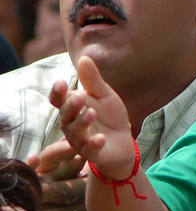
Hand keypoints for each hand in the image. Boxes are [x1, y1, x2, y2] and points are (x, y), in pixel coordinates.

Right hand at [44, 57, 134, 181]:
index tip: (62, 82)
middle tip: (80, 97)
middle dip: (71, 106)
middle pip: (65, 115)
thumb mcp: (104, 95)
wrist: (123, 141)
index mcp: (71, 108)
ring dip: (82, 123)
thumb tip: (84, 57)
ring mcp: (80, 140)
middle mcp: (71, 124)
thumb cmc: (109, 116)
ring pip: (75, 132)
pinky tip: (101, 138)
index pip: (59, 100)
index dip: (58, 92)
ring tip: (92, 113)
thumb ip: (92, 80)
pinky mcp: (93, 153)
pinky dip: (94, 144)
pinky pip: (90, 150)